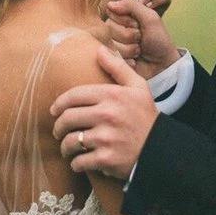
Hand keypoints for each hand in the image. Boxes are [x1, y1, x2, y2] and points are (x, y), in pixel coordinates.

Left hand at [51, 45, 158, 179]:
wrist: (161, 150)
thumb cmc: (146, 117)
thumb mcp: (138, 88)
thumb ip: (118, 68)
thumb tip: (99, 50)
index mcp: (112, 95)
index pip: (74, 96)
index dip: (59, 104)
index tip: (54, 111)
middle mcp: (107, 115)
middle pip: (67, 118)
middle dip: (58, 127)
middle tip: (58, 131)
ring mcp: (106, 138)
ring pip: (70, 141)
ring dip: (65, 147)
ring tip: (67, 148)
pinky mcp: (106, 159)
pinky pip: (79, 162)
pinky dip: (76, 164)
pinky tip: (78, 162)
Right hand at [105, 0, 179, 79]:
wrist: (163, 64)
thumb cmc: (158, 40)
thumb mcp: (150, 17)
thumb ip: (132, 6)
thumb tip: (110, 3)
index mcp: (121, 16)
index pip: (111, 12)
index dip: (126, 20)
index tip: (138, 24)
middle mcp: (113, 29)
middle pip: (109, 28)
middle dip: (129, 35)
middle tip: (140, 38)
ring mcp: (111, 45)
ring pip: (111, 44)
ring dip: (129, 48)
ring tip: (138, 50)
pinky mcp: (112, 59)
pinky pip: (112, 58)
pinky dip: (127, 59)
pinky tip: (134, 60)